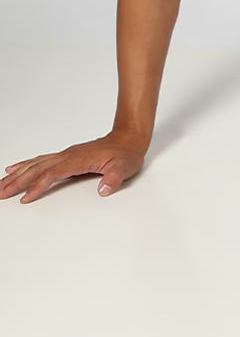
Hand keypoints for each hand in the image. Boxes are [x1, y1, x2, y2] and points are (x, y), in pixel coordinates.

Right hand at [0, 129, 148, 203]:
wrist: (129, 138)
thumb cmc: (126, 154)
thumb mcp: (125, 168)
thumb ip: (114, 178)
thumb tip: (104, 189)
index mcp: (78, 160)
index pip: (53, 174)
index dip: (38, 186)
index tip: (25, 198)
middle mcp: (68, 156)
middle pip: (37, 169)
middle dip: (17, 181)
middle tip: (0, 193)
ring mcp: (66, 155)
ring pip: (35, 164)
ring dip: (17, 174)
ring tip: (1, 184)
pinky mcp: (66, 156)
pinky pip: (40, 160)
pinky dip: (25, 164)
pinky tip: (14, 168)